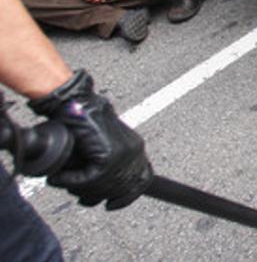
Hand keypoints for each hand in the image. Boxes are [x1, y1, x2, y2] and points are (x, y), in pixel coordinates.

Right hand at [29, 71, 152, 209]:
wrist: (75, 102)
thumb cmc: (83, 123)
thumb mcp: (101, 146)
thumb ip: (107, 165)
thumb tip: (102, 193)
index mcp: (136, 148)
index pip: (143, 180)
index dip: (127, 197)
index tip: (112, 205)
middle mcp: (135, 151)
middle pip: (121, 189)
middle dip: (98, 195)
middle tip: (82, 196)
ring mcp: (124, 153)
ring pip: (103, 187)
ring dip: (81, 188)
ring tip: (67, 183)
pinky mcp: (108, 155)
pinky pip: (90, 180)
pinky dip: (71, 181)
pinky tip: (60, 177)